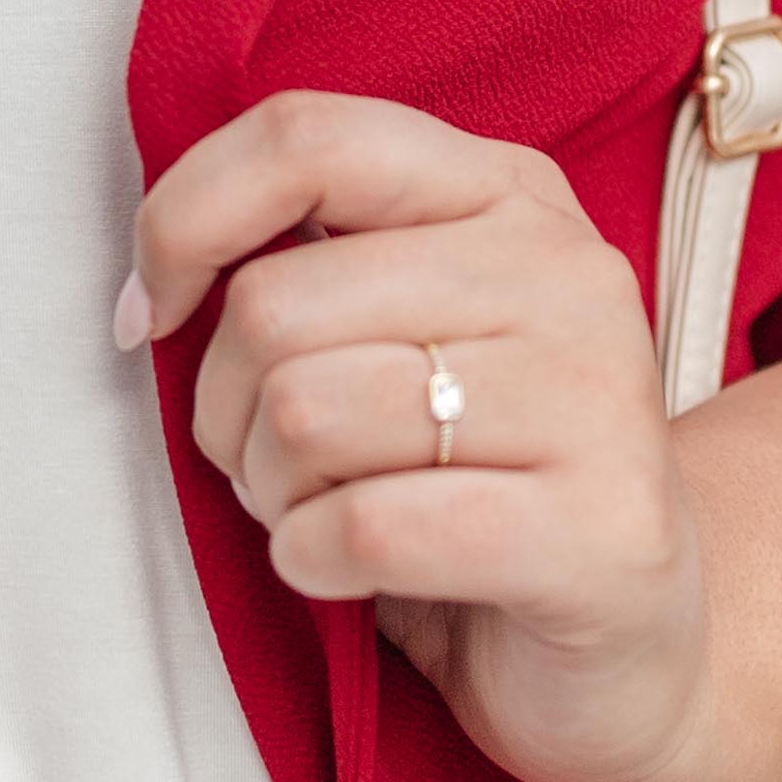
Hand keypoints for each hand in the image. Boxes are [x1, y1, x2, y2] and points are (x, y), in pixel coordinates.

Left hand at [125, 94, 716, 781]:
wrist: (630, 643)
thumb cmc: (470, 479)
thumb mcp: (393, 331)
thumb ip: (304, 265)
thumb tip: (154, 283)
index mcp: (506, 192)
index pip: (304, 138)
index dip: (184, 221)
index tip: (150, 314)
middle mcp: (565, 269)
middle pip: (275, 303)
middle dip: (226, 410)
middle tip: (276, 464)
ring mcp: (596, 395)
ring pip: (306, 413)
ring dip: (271, 492)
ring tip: (327, 514)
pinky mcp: (599, 532)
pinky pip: (365, 527)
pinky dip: (312, 562)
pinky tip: (353, 575)